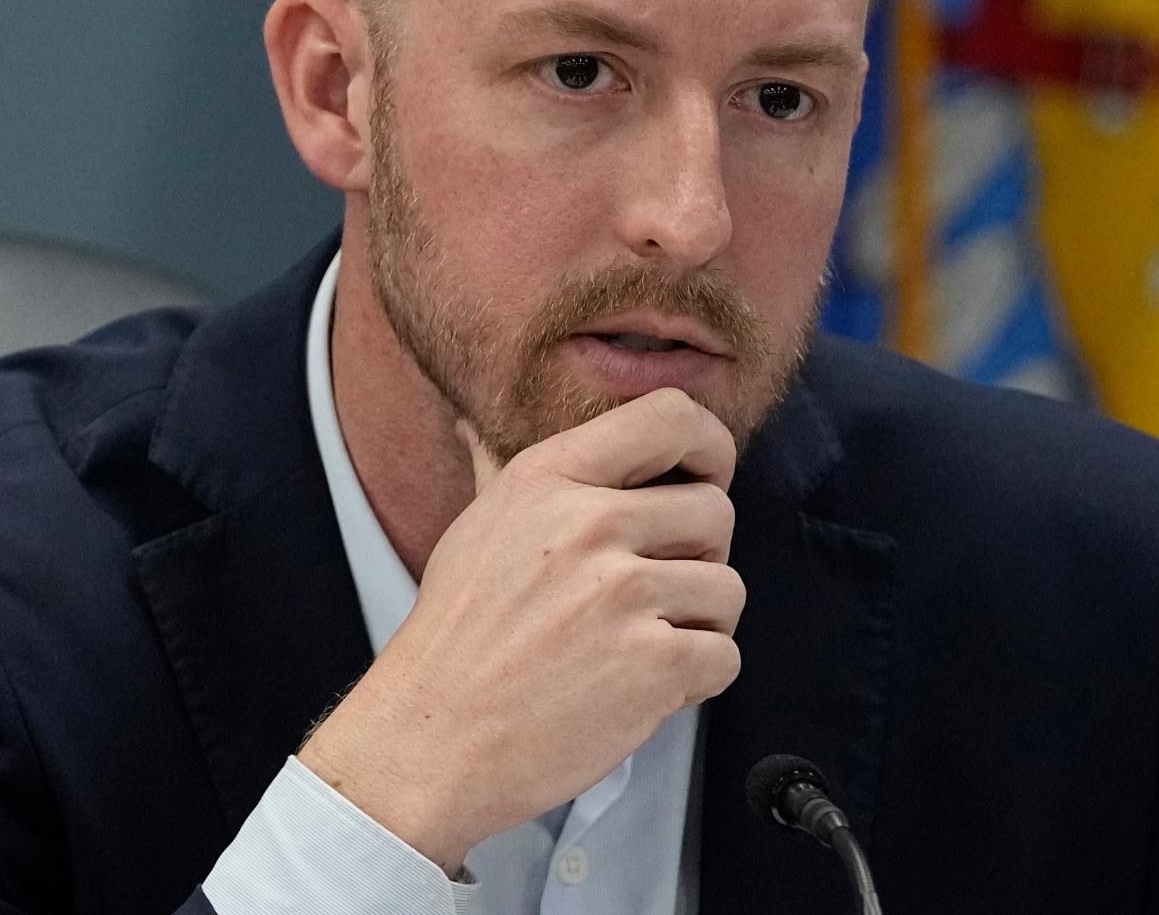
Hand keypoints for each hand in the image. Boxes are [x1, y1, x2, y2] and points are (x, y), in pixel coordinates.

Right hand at [296, 387, 743, 873]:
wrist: (429, 741)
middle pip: (716, 511)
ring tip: (640, 646)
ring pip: (728, 588)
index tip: (703, 482)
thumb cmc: (454, 640)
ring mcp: (624, 595)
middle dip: (699, 557)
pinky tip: (641, 688)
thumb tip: (476, 425)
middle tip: (652, 596)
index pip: (671, 417)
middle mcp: (590, 524)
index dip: (709, 448)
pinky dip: (696, 682)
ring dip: (699, 625)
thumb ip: (495, 472)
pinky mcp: (653, 665)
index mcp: (549, 478)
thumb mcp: (473, 531)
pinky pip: (724, 656)